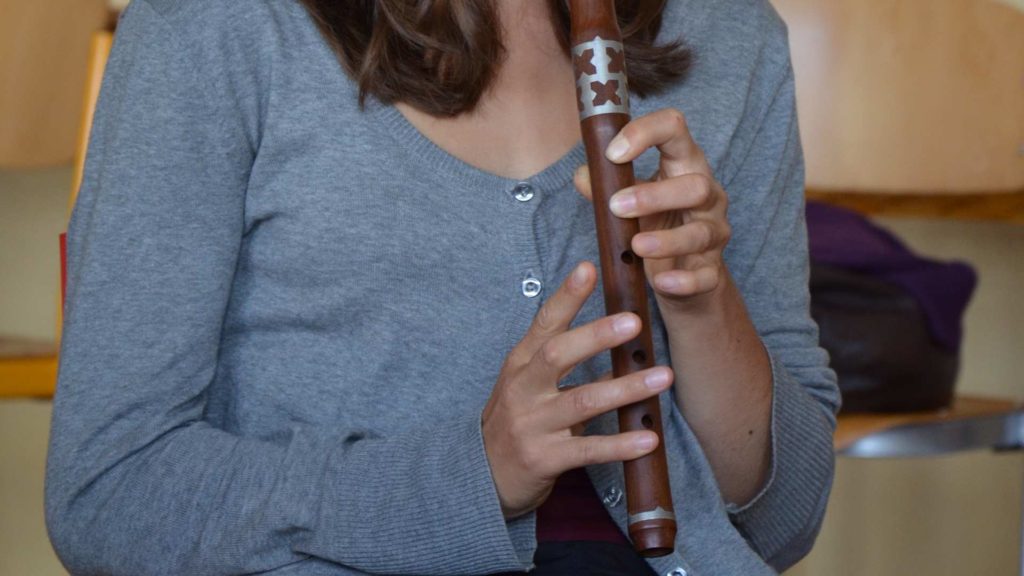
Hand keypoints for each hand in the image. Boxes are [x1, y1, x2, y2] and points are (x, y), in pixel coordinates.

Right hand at [481, 261, 673, 518]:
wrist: (483, 475)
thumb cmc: (519, 420)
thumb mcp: (533, 384)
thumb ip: (567, 360)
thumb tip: (617, 332)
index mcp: (522, 363)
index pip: (545, 322)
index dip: (567, 296)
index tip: (589, 268)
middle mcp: (524, 389)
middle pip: (558, 355)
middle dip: (596, 336)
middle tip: (635, 321)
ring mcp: (533, 424)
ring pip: (582, 401)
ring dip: (626, 388)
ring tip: (664, 377)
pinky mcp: (545, 458)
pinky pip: (588, 450)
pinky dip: (620, 444)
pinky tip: (649, 438)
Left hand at [574, 108, 730, 311]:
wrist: (682, 277)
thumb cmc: (657, 225)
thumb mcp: (630, 203)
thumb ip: (606, 189)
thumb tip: (584, 176)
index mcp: (684, 166)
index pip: (675, 129)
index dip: (645, 133)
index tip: (613, 152)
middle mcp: (707, 196)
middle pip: (696, 185)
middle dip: (656, 195)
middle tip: (616, 206)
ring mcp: (714, 233)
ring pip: (701, 232)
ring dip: (667, 239)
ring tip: (636, 246)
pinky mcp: (711, 271)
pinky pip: (705, 276)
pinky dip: (683, 280)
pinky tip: (661, 282)